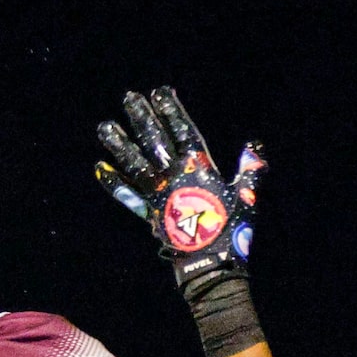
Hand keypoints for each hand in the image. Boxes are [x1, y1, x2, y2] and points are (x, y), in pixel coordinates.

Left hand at [94, 87, 268, 356]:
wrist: (210, 263)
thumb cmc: (231, 229)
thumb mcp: (246, 196)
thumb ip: (250, 169)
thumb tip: (257, 145)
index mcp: (197, 168)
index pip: (182, 132)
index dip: (172, 111)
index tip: (161, 93)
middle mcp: (173, 177)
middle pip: (154, 141)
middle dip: (142, 118)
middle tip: (129, 97)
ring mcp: (158, 194)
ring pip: (135, 163)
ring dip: (119, 144)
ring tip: (104, 127)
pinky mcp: (149, 212)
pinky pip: (127, 194)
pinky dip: (113, 181)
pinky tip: (99, 166)